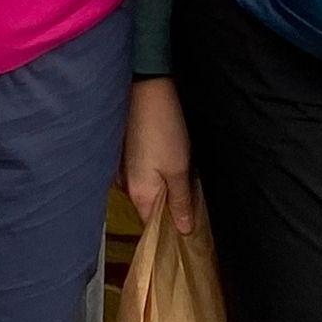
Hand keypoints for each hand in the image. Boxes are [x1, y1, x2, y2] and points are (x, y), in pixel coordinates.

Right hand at [122, 74, 198, 234]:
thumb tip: (182, 230)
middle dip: (171, 207)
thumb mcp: (179, 169)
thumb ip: (180, 202)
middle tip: (195, 201)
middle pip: (151, 208)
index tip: (190, 231)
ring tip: (187, 178)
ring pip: (149, 190)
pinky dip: (159, 175)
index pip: (153, 226)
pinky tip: (173, 162)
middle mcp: (126, 186)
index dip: (172, 230)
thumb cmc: (163, 130)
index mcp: (138, 194)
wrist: (148, 90)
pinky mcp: (128, 155)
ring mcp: (126, 170)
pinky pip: (145, 175)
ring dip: (166, 189)